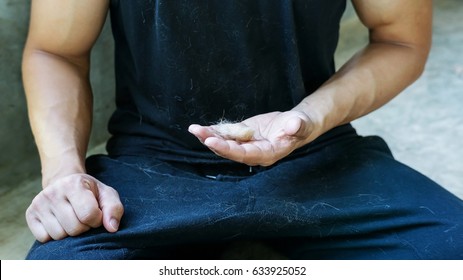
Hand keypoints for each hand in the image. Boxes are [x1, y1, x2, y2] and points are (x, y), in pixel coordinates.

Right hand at [25, 173, 123, 242]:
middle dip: (84, 227)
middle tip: (84, 217)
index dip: (97, 220)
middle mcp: (53, 192)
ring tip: (72, 219)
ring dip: (69, 233)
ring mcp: (39, 203)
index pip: (89, 215)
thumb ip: (114, 209)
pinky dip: (54, 235)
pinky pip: (44, 238)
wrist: (65, 182)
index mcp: (73, 184)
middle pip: (74, 228)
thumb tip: (112, 228)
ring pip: (59, 235)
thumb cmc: (90, 192)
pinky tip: (60, 222)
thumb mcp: (106, 194)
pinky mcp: (30, 214)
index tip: (97, 215)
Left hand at [189, 110, 314, 165]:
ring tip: (194, 129)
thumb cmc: (301, 125)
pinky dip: (214, 132)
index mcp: (267, 154)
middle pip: (230, 151)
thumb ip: (297, 126)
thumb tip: (293, 125)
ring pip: (225, 144)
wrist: (296, 124)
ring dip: (209, 137)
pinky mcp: (243, 136)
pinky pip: (226, 136)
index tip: (212, 142)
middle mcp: (254, 153)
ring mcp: (247, 145)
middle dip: (213, 142)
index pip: (244, 155)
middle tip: (198, 131)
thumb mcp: (301, 124)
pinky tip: (201, 128)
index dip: (227, 149)